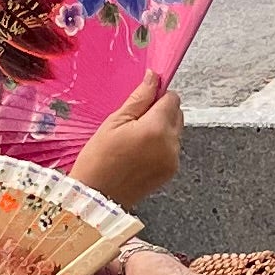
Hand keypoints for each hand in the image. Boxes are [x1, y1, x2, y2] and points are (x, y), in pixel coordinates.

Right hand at [69, 75, 182, 205]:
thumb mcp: (114, 122)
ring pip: (176, 131)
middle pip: (177, 114)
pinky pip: (172, 148)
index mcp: (157, 128)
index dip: (157, 96)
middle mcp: (171, 144)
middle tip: (134, 122)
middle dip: (161, 112)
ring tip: (134, 140)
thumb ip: (139, 98)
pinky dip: (161, 145)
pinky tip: (139, 152)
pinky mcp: (171, 171)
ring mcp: (173, 159)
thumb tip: (154, 77)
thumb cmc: (98, 159)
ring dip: (161, 129)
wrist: (97, 197)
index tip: (142, 101)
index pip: (172, 98)